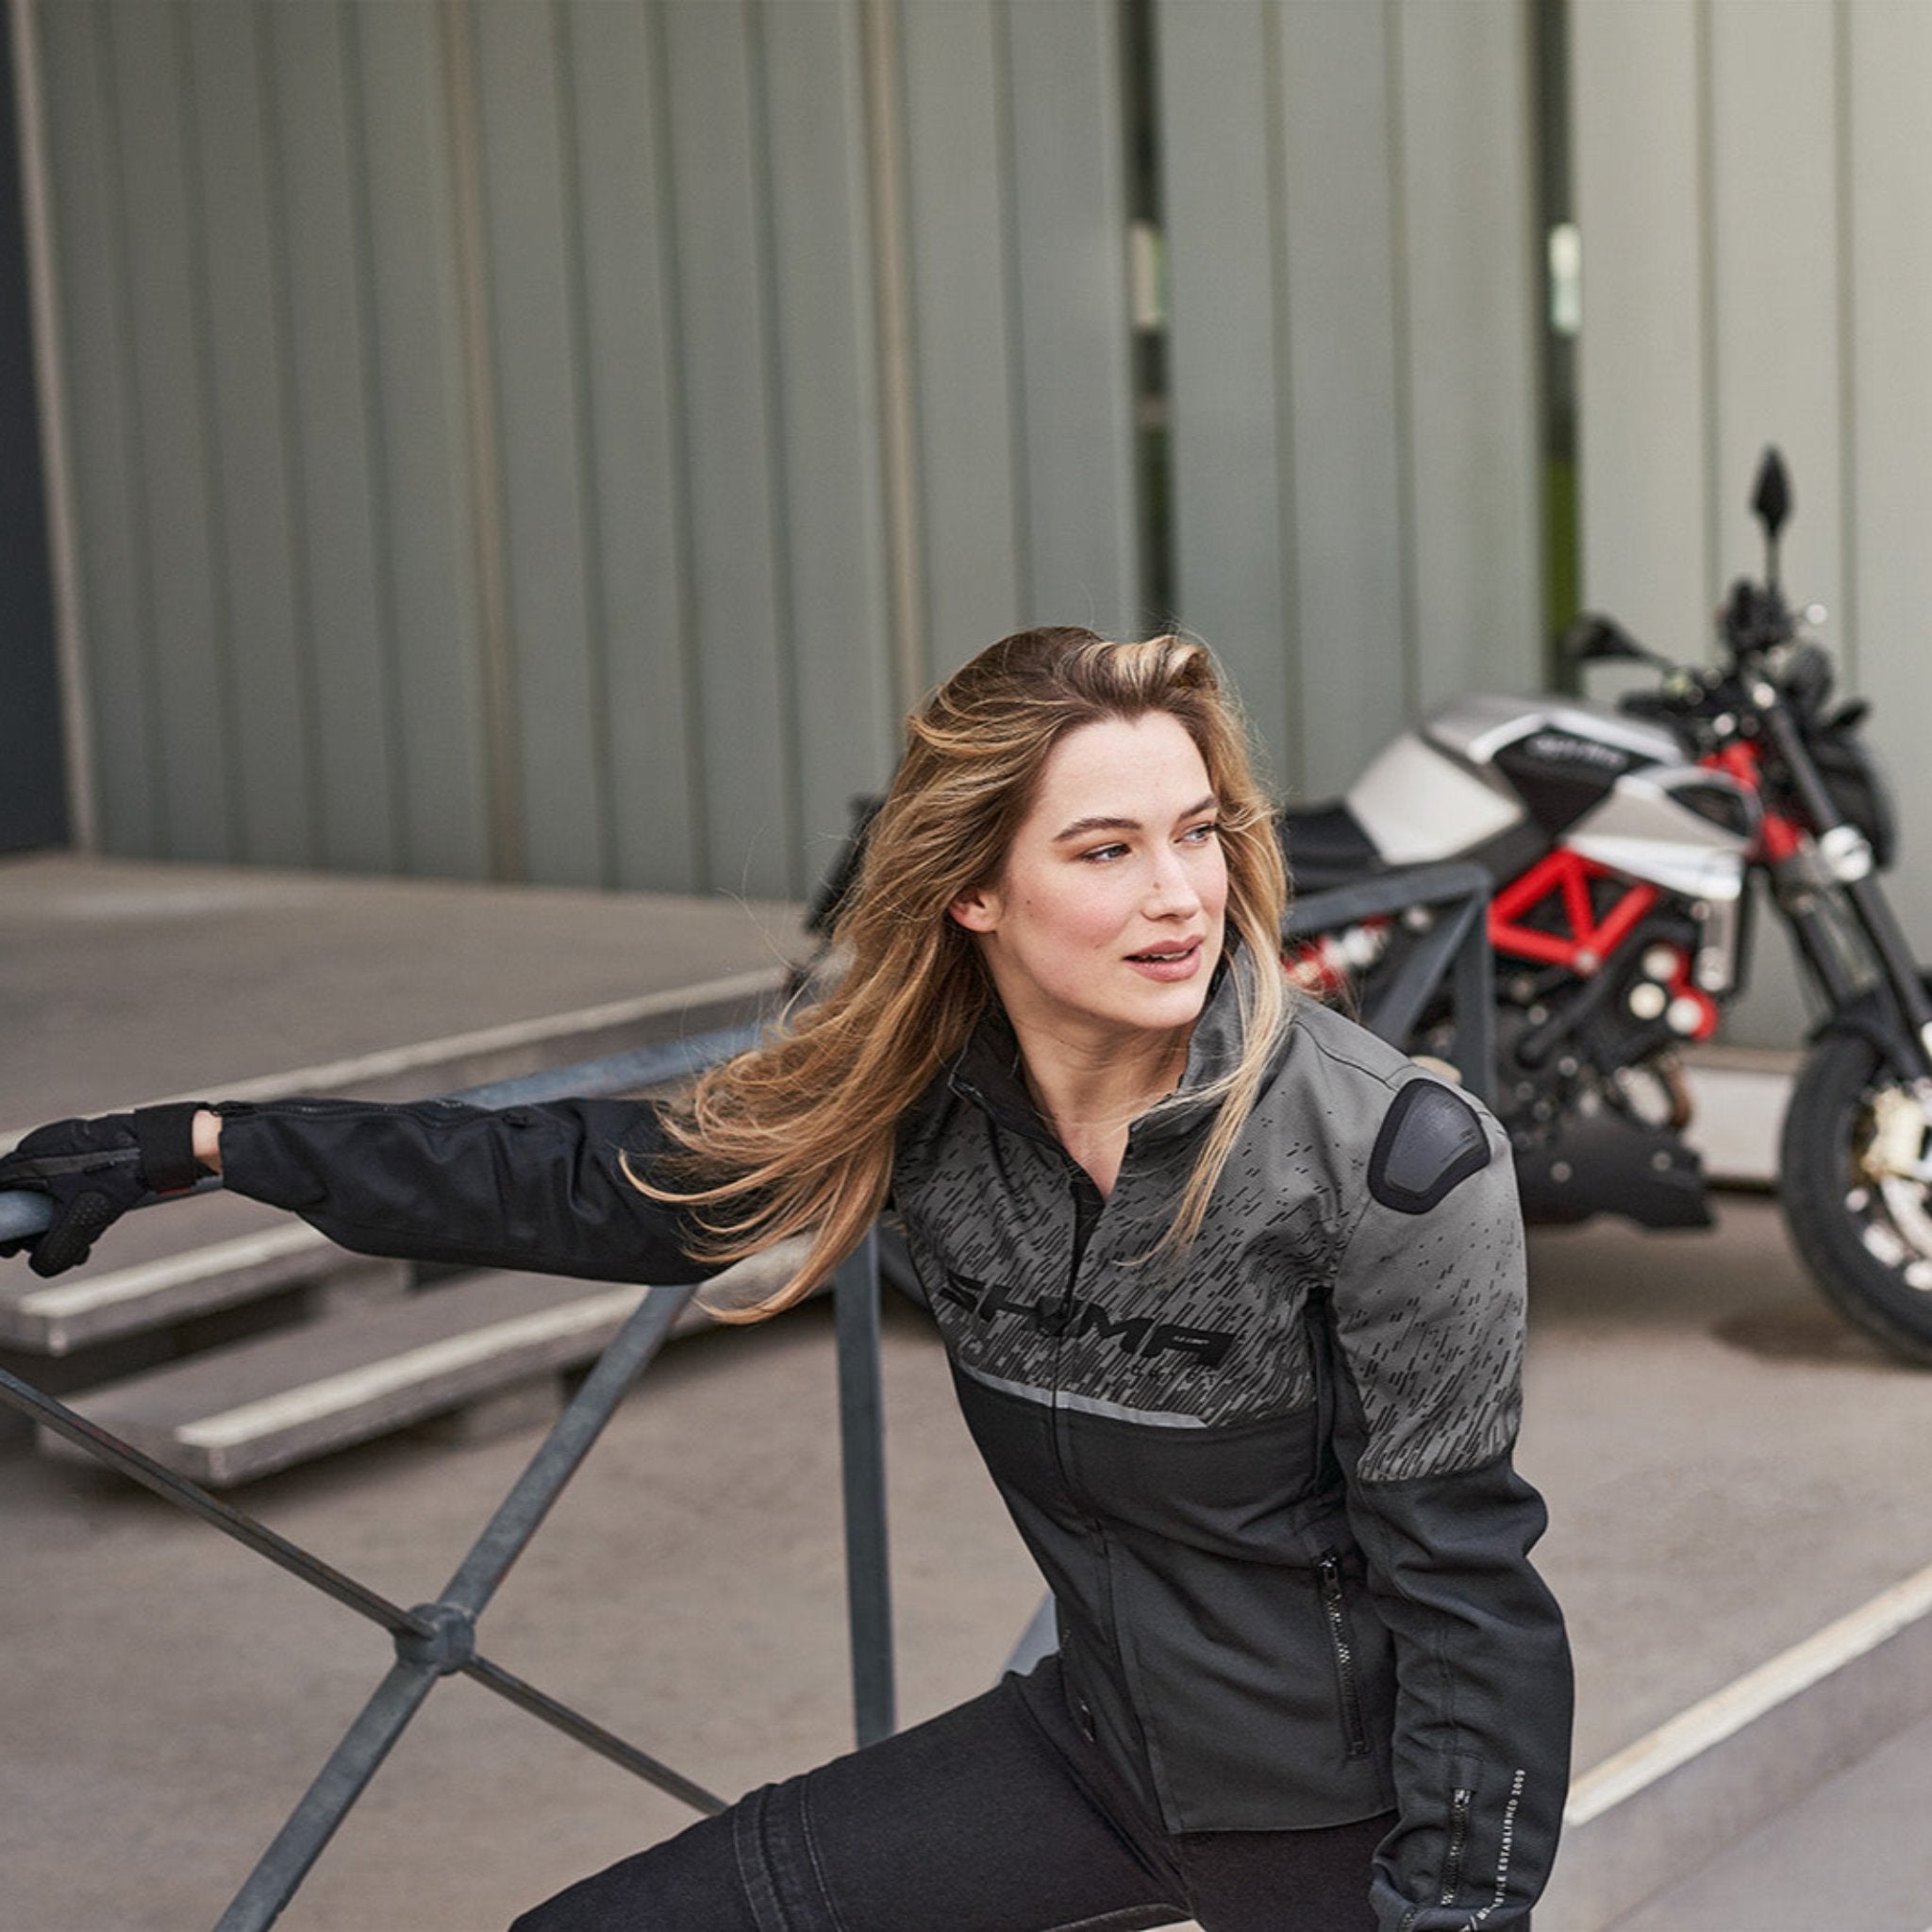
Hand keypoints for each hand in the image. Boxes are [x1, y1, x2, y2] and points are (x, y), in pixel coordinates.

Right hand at [0, 1102, 209, 1276]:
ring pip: (50, 1189)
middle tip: (50, 1247)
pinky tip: (98, 1219)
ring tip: (84, 1241)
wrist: (158, 1145)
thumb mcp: (80, 1223)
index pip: (0, 1194)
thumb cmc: (116, 1177)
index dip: (5, 1226)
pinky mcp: (87, 1143)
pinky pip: (71, 1177)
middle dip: (37, 1229)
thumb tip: (41, 1266)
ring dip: (62, 1219)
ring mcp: (63, 1141)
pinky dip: (78, 1200)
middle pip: (24, 1195)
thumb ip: (53, 1251)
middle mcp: (40, 1145)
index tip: (12, 1248)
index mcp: (28, 1160)